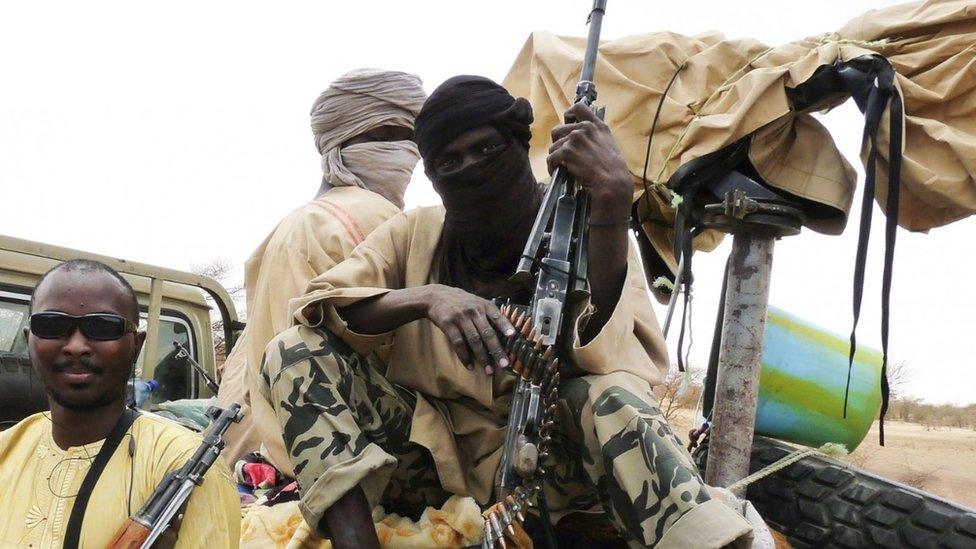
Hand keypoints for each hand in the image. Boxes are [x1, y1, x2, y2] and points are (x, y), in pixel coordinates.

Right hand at [424, 285, 515, 374]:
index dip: (505, 326)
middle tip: (504, 364)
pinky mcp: (448, 324)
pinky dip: (464, 356)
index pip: (497, 316)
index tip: (513, 335)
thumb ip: (489, 314)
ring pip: (474, 340)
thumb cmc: (462, 302)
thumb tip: (506, 332)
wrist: (436, 296)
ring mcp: (460, 317)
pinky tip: (470, 366)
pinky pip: (458, 343)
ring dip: (482, 357)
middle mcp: (474, 311)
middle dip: (496, 350)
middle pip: (487, 333)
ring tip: (489, 370)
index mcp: (484, 305)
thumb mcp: (477, 302)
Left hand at [547, 103, 632, 217]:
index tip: (567, 124)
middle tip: (562, 154)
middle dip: (558, 143)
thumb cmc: (613, 169)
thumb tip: (582, 135)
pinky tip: (556, 172)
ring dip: (555, 157)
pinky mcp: (567, 151)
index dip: (568, 115)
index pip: (578, 107)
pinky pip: (551, 158)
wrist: (612, 182)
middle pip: (558, 130)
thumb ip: (596, 135)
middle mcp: (585, 128)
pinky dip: (552, 166)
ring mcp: (575, 138)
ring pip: (553, 146)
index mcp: (597, 125)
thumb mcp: (609, 144)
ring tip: (561, 166)